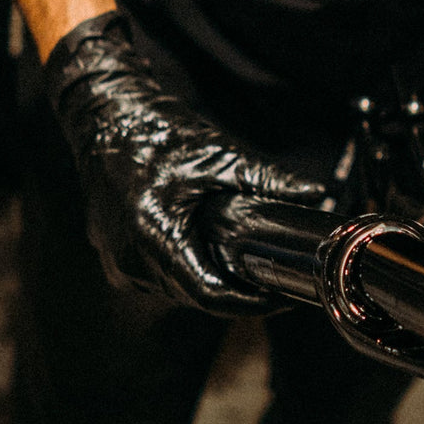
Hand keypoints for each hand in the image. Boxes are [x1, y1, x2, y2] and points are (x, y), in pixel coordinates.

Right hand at [44, 11, 326, 314]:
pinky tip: (219, 263)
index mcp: (153, 235)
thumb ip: (270, 182)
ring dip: (218, 286)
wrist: (106, 120)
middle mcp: (130, 258)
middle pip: (198, 298)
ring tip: (256, 273)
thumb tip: (318, 195)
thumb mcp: (221, 158)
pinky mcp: (117, 260)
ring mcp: (119, 263)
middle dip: (241, 294)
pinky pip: (163, 281)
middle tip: (281, 282)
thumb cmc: (158, 135)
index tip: (284, 296)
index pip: (211, 294)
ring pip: (181, 292)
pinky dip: (194, 275)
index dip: (253, 302)